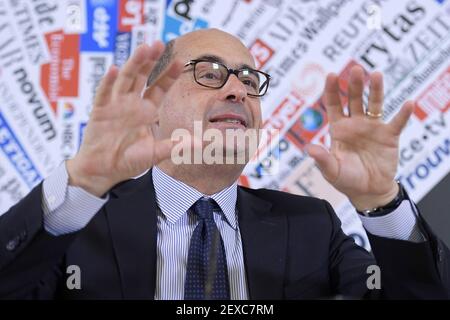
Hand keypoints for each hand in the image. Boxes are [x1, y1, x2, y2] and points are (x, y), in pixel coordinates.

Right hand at [67, 42, 183, 196]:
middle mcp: (132, 104)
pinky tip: (115, 70)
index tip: (180, 61)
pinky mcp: (99, 112)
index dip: (168, 75)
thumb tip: (201, 144)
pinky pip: (104, 94)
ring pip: (125, 80)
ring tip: (143, 49)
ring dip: (134, 64)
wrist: (104, 172)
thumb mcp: (155, 154)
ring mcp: (115, 105)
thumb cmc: (129, 161)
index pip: (160, 88)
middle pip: (142, 77)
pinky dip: (108, 82)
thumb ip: (175, 146)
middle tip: (159, 44)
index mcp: (146, 111)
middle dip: (150, 61)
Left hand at [305, 65, 413, 210]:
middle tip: (356, 70)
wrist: (368, 191)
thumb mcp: (331, 170)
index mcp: (339, 128)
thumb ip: (322, 159)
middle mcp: (355, 123)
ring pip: (374, 104)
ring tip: (377, 75)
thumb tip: (309, 149)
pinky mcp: (389, 136)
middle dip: (354, 84)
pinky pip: (397, 123)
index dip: (331, 89)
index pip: (333, 104)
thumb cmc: (346, 179)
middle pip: (354, 99)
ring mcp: (372, 128)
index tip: (331, 75)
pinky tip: (408, 103)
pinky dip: (403, 114)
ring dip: (376, 90)